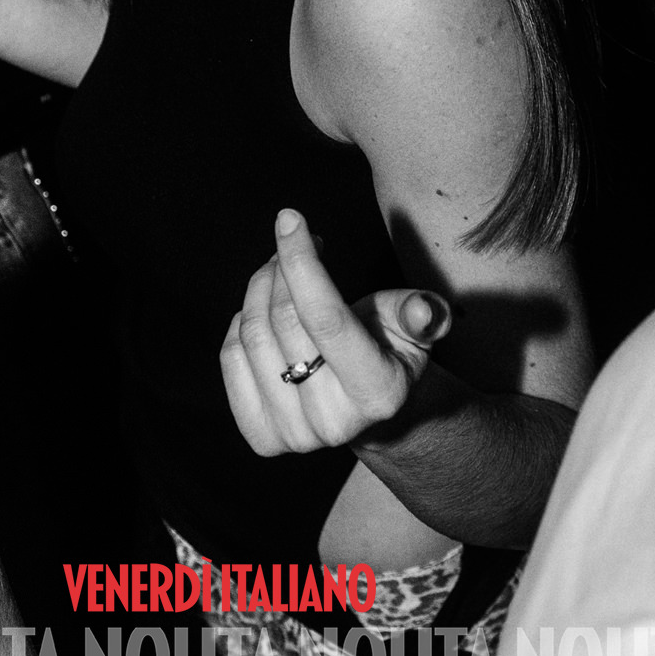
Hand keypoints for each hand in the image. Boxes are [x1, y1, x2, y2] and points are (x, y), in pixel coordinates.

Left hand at [221, 208, 450, 456]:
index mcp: (379, 392)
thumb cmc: (389, 349)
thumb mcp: (413, 326)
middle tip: (293, 245)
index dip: (301, 261)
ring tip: (279, 270)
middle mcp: (334, 423)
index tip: (289, 218)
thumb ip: (421, 313)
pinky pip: (230, 357)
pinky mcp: (262, 437)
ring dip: (260, 286)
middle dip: (282, 267)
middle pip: (284, 320)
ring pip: (253, 334)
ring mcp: (295, 436)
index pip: (325, 318)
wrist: (368, 411)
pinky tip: (264, 312)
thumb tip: (424, 311)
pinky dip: (241, 321)